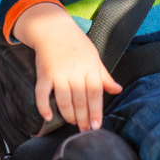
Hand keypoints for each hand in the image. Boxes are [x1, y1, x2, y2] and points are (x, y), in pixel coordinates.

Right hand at [12, 3, 122, 131]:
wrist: (53, 28)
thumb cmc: (76, 43)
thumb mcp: (94, 56)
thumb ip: (104, 76)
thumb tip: (118, 90)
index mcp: (89, 67)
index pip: (95, 93)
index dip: (96, 111)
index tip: (96, 125)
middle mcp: (74, 71)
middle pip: (80, 100)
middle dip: (83, 118)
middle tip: (85, 130)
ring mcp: (58, 73)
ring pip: (63, 100)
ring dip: (68, 115)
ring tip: (73, 122)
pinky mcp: (44, 74)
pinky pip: (42, 94)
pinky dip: (43, 107)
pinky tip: (48, 117)